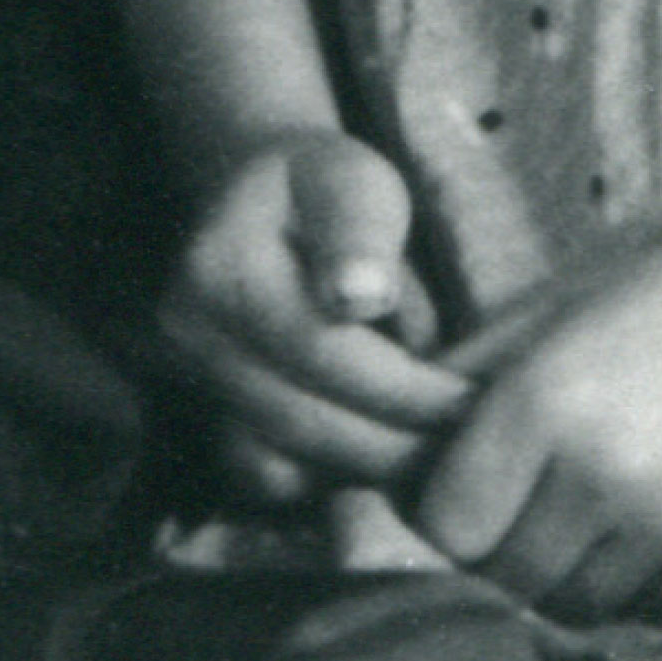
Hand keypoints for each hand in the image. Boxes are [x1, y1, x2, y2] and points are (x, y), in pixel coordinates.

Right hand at [159, 130, 468, 493]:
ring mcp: (186, 383)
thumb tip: (361, 298)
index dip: (410, 389)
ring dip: (370, 471)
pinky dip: (328, 479)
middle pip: (306, 421)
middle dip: (399, 442)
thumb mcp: (352, 181)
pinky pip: (268, 479)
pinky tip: (381, 453)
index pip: (325, 353)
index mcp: (220, 267)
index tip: (476, 401)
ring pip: (287, 467)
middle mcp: (186, 334)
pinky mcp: (204, 419)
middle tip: (471, 445)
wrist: (256, 200)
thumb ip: (359, 231)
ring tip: (434, 451)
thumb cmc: (323, 187)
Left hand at [419, 213, 661, 617]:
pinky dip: (622, 582)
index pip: (447, 525)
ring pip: (571, 602)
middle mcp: (601, 461)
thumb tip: (388, 459)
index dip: (442, 518)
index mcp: (541, 395)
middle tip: (514, 512)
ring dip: (559, 578)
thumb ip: (463, 385)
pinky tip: (633, 524)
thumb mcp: (543, 315)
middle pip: (504, 576)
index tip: (458, 494)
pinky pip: (639, 604)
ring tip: (573, 519)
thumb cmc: (651, 294)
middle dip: (496, 554)